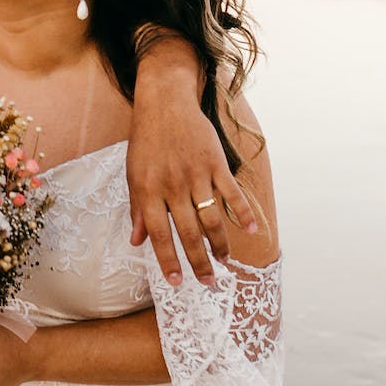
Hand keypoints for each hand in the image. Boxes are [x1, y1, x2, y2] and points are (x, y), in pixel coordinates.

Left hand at [127, 73, 252, 287]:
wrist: (165, 103)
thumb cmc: (146, 142)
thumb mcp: (133, 175)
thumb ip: (137, 210)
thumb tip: (135, 242)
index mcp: (148, 191)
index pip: (158, 234)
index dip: (167, 260)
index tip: (176, 282)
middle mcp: (172, 186)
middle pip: (188, 232)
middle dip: (198, 261)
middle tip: (207, 282)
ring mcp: (195, 174)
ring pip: (211, 218)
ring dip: (220, 243)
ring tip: (224, 261)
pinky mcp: (215, 163)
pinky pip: (231, 193)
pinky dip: (243, 212)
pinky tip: (252, 230)